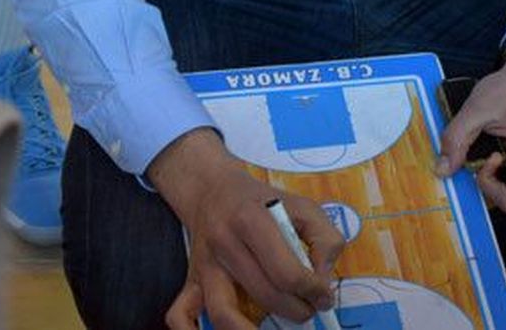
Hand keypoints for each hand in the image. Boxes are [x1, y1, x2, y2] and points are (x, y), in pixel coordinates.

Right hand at [149, 129, 343, 328]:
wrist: (214, 189)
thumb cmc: (264, 201)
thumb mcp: (304, 206)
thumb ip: (326, 239)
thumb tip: (323, 280)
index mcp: (253, 220)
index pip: (287, 271)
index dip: (313, 291)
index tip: (324, 295)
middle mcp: (224, 243)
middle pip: (263, 294)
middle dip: (296, 310)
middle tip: (309, 308)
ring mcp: (204, 265)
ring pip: (222, 312)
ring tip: (279, 327)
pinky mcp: (191, 279)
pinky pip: (179, 314)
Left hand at [436, 51, 505, 211]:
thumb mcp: (478, 108)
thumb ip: (457, 138)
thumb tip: (442, 169)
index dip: (488, 186)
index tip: (484, 158)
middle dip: (484, 179)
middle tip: (475, 150)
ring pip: (504, 190)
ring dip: (486, 174)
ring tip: (481, 145)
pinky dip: (490, 169)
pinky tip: (485, 148)